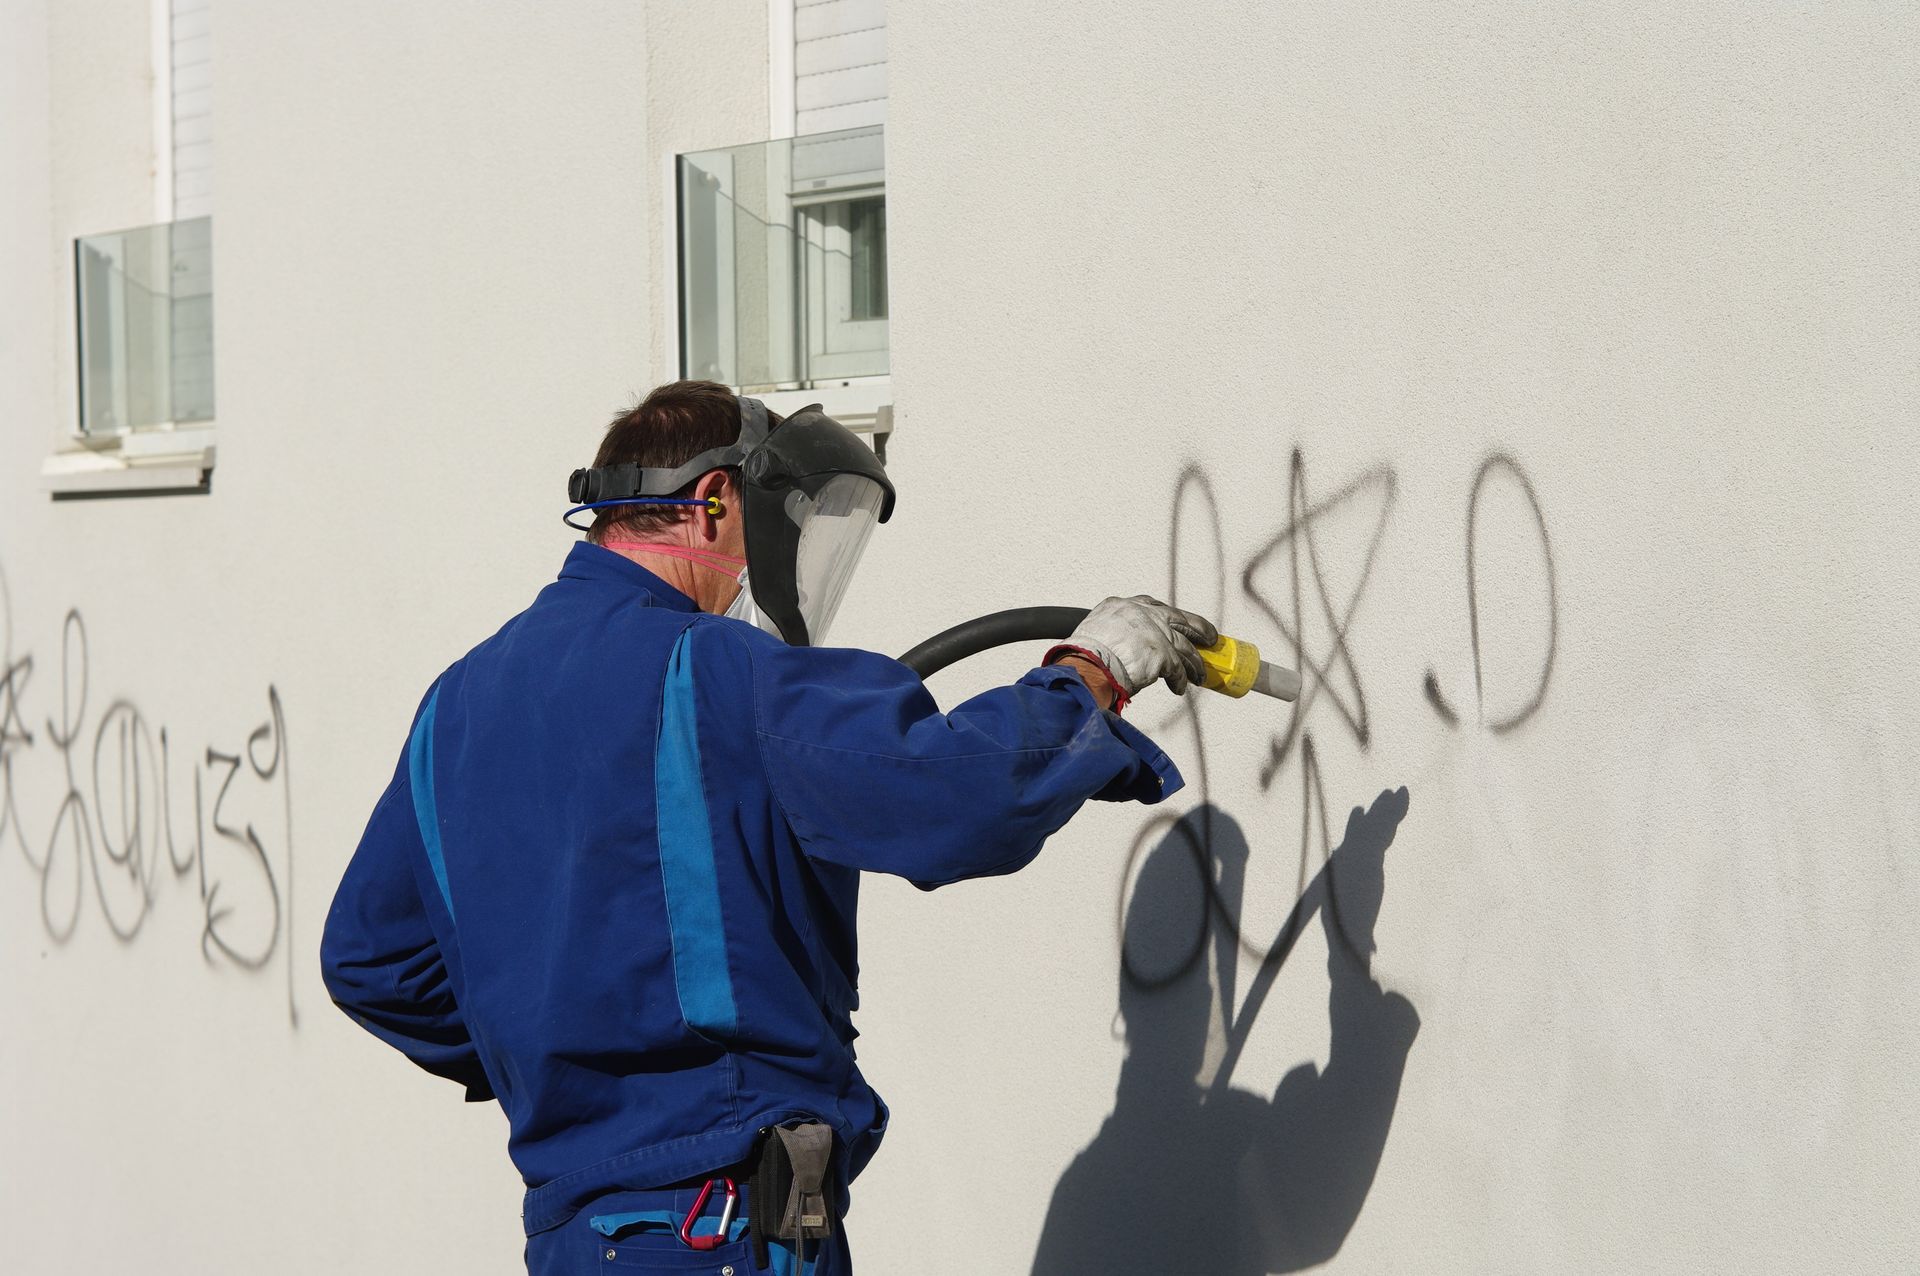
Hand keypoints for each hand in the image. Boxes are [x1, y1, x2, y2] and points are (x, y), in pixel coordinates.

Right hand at [1055, 595, 1219, 698]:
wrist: (1084, 666)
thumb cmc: (1082, 655)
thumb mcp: (1095, 630)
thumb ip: (1112, 631)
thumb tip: (1118, 646)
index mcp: (1122, 606)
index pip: (1152, 605)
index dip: (1168, 616)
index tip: (1176, 621)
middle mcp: (1142, 614)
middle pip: (1181, 619)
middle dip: (1199, 629)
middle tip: (1209, 637)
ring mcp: (1155, 633)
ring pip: (1185, 647)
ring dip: (1194, 663)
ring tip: (1199, 674)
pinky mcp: (1163, 654)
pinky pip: (1178, 670)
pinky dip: (1180, 681)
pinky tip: (1179, 688)